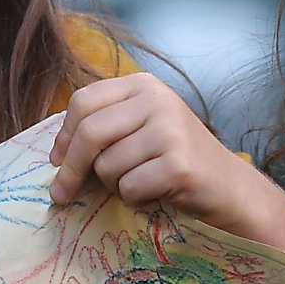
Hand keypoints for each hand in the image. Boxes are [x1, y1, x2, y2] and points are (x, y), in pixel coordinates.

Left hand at [48, 73, 252, 225]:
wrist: (228, 185)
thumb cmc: (176, 158)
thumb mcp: (142, 127)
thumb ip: (106, 126)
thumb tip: (57, 154)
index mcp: (143, 84)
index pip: (84, 101)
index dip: (64, 135)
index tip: (56, 161)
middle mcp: (157, 100)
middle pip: (90, 133)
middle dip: (72, 169)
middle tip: (62, 194)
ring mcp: (170, 130)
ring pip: (108, 165)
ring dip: (115, 185)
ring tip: (142, 181)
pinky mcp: (179, 164)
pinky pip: (129, 187)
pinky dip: (135, 198)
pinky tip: (157, 191)